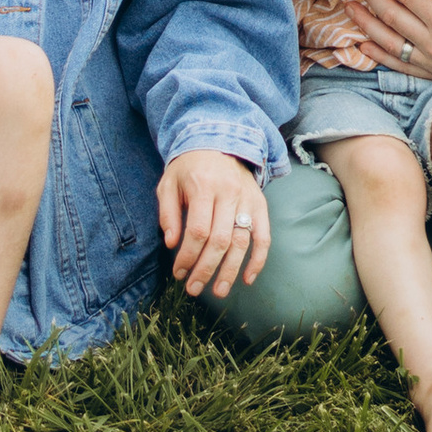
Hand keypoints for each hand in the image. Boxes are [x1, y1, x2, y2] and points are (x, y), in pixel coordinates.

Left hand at [156, 148, 270, 300]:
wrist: (219, 141)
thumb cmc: (189, 168)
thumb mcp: (169, 184)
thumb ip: (168, 213)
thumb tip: (171, 243)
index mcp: (203, 186)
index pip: (198, 230)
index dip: (188, 256)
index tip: (178, 272)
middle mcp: (228, 193)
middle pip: (220, 240)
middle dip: (206, 269)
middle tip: (194, 289)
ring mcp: (247, 199)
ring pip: (242, 242)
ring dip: (230, 271)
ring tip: (218, 291)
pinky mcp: (260, 204)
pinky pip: (264, 236)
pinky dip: (258, 260)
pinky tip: (248, 279)